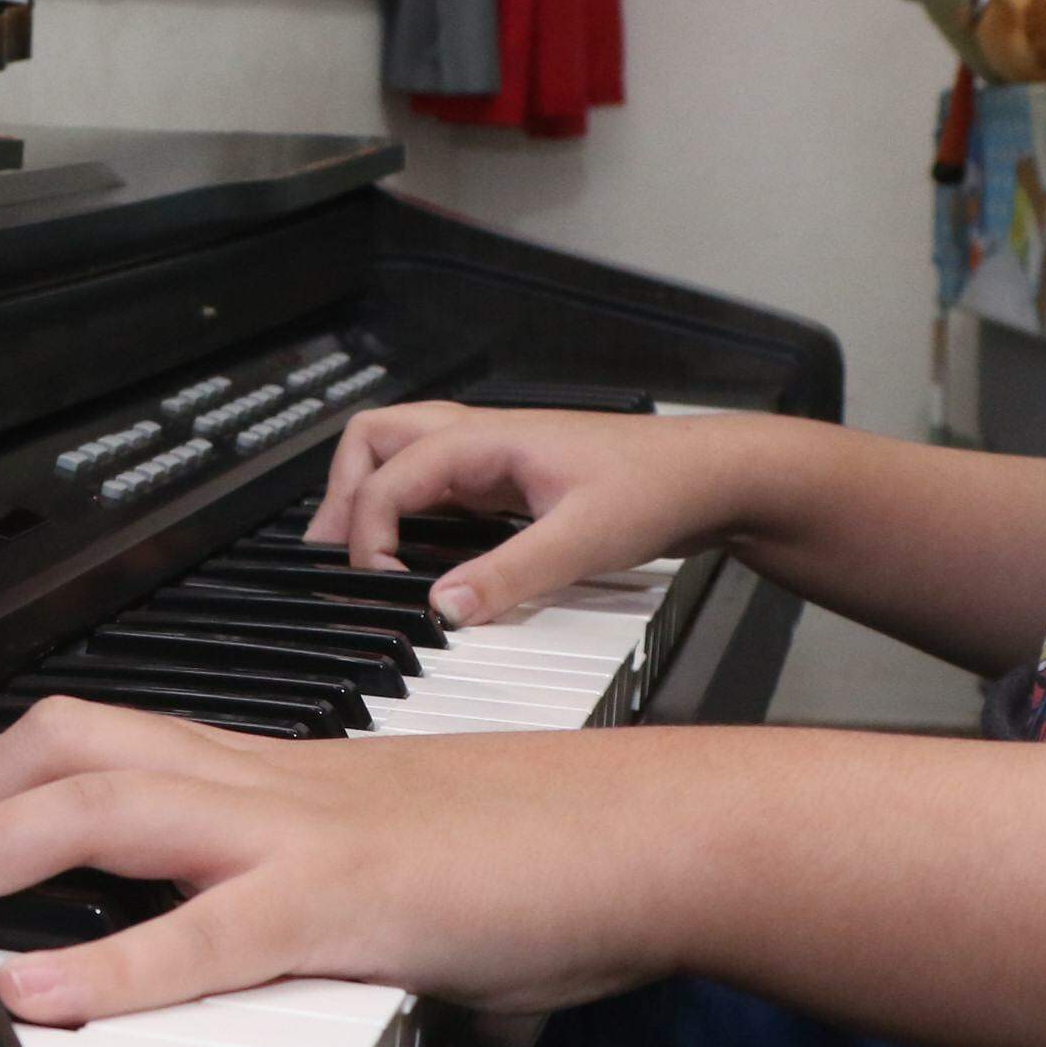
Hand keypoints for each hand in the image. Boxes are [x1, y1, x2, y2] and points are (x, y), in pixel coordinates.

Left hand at [0, 695, 671, 1024]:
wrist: (647, 831)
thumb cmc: (537, 854)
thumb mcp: (384, 864)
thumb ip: (303, 897)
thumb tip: (250, 955)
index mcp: (272, 771)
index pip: (98, 736)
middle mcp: (266, 781)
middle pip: (63, 745)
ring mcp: (299, 835)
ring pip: (101, 805)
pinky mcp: (345, 905)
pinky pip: (201, 932)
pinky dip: (106, 966)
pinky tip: (36, 995)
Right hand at [303, 400, 765, 621]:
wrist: (711, 476)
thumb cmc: (657, 487)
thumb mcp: (583, 540)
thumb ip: (510, 576)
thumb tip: (442, 608)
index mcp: (484, 438)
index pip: (387, 476)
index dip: (366, 532)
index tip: (380, 585)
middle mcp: (479, 437)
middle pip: (375, 440)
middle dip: (342, 493)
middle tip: (334, 557)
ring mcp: (491, 456)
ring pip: (401, 454)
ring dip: (370, 494)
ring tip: (359, 554)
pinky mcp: (507, 480)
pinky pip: (435, 482)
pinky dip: (408, 509)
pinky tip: (418, 552)